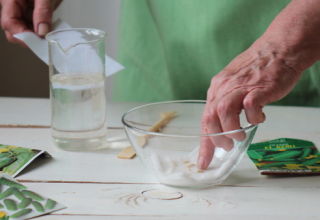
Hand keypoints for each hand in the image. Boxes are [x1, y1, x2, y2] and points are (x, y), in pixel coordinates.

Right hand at [0, 0, 61, 44]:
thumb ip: (43, 12)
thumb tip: (42, 31)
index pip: (10, 24)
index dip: (23, 36)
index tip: (37, 42)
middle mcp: (12, 5)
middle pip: (15, 29)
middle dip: (30, 37)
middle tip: (45, 40)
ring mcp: (21, 9)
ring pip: (25, 29)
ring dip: (37, 35)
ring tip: (50, 32)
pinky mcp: (31, 11)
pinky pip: (33, 25)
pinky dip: (42, 29)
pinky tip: (50, 28)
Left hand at [198, 43, 301, 169]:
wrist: (277, 49)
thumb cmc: (257, 69)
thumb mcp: (233, 85)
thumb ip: (226, 103)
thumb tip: (222, 126)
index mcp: (217, 89)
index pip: (205, 119)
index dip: (204, 144)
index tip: (203, 162)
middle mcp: (224, 88)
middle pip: (210, 117)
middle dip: (216, 137)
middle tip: (226, 146)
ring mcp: (240, 87)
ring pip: (223, 112)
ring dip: (230, 130)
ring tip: (240, 135)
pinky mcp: (258, 88)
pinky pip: (250, 107)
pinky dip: (253, 118)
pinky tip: (259, 117)